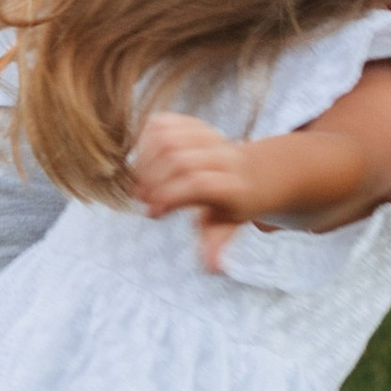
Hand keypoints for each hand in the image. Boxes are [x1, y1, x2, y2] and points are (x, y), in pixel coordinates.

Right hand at [130, 113, 270, 272]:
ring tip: (140, 180)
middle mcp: (223, 156)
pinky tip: (143, 161)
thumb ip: (216, 245)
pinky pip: (164, 123)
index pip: (199, 184)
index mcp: (233, 185)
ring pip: (170, 137)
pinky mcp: (194, 123)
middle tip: (141, 198)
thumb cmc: (231, 206)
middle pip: (181, 159)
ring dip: (146, 159)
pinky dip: (146, 140)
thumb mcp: (227, 228)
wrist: (249, 173)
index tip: (154, 213)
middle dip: (154, 179)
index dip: (171, 196)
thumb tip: (212, 268)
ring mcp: (209, 136)